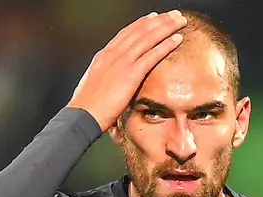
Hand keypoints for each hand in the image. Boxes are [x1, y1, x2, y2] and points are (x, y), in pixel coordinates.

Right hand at [67, 11, 186, 131]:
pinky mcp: (130, 75)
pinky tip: (178, 39)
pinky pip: (151, 56)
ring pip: (148, 38)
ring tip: (181, 20)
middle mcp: (113, 54)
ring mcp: (121, 63)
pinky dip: (166, 45)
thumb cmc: (87, 108)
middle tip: (174, 14)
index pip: (126, 34)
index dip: (142, 24)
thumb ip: (107, 78)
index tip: (154, 17)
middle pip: (140, 31)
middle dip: (159, 20)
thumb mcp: (95, 85)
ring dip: (166, 27)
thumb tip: (113, 80)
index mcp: (104, 56)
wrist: (82, 115)